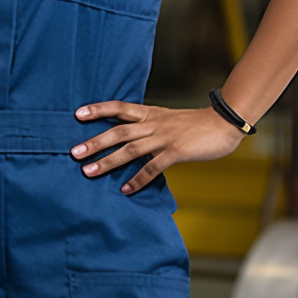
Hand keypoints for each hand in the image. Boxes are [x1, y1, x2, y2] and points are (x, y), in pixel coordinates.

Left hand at [70, 101, 245, 194]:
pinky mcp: (176, 151)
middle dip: (95, 141)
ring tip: (89, 172)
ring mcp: (164, 137)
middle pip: (118, 130)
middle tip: (74, 152)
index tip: (77, 113)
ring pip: (130, 148)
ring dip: (108, 161)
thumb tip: (130, 136)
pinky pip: (152, 167)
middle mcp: (153, 123)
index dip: (98, 109)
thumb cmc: (195, 124)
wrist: (223, 123)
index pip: (119, 107)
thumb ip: (149, 125)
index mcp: (150, 112)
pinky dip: (138, 178)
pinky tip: (125, 189)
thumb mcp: (168, 118)